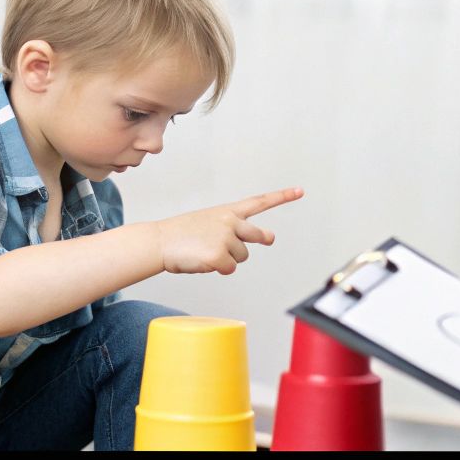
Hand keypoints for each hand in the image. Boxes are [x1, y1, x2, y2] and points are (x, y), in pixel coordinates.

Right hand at [152, 187, 302, 274]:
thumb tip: (246, 248)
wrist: (159, 241)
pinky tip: (201, 261)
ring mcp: (226, 239)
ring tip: (204, 252)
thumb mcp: (207, 223)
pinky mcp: (220, 256)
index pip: (259, 202)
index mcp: (227, 212)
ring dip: (227, 259)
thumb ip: (230, 230)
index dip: (282, 197)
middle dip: (262, 238)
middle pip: (259, 235)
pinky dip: (216, 269)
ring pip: (241, 257)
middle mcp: (231, 222)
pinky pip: (228, 269)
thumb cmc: (180, 234)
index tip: (300, 191)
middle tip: (268, 238)